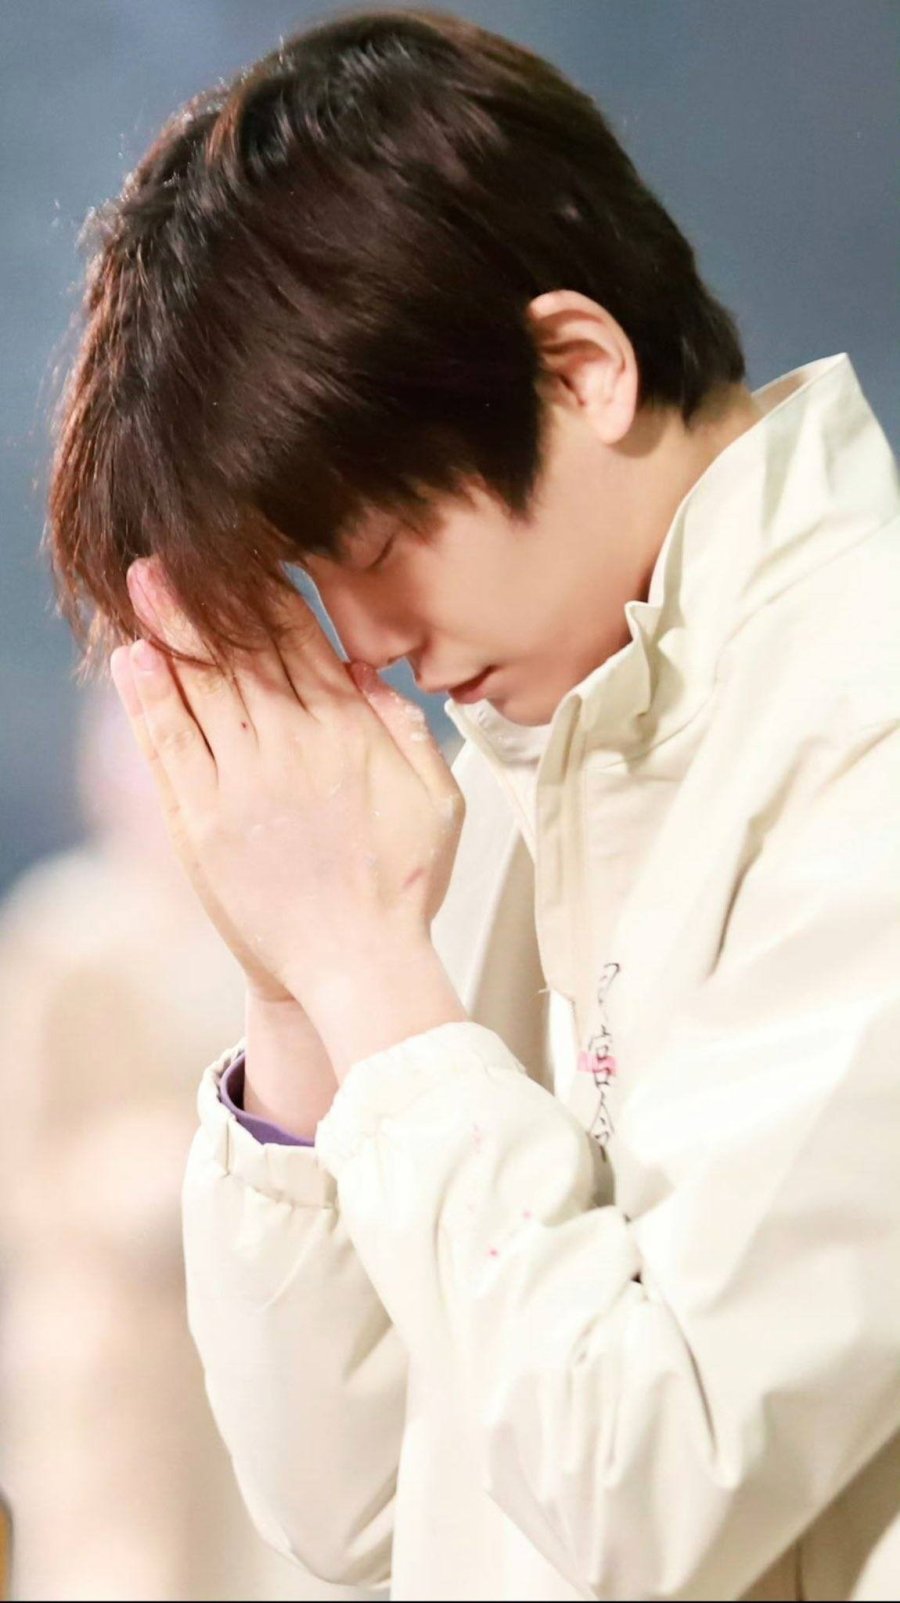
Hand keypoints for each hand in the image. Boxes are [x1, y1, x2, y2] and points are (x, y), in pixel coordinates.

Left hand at [111, 558, 464, 1010]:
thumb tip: (364, 671)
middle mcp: (293, 746)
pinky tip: (131, 660)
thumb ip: (406, 727)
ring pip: (202, 687)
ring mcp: (244, 782)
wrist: (358, 964)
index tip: (242, 557)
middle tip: (171, 549)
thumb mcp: (438, 798)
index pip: (300, 644)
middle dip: (205, 596)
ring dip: (170, 629)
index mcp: (350, 734)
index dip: (266, 595)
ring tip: (143, 582)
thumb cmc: (403, 887)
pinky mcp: (204, 822)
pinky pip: (170, 747)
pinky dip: (149, 700)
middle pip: (242, 652)